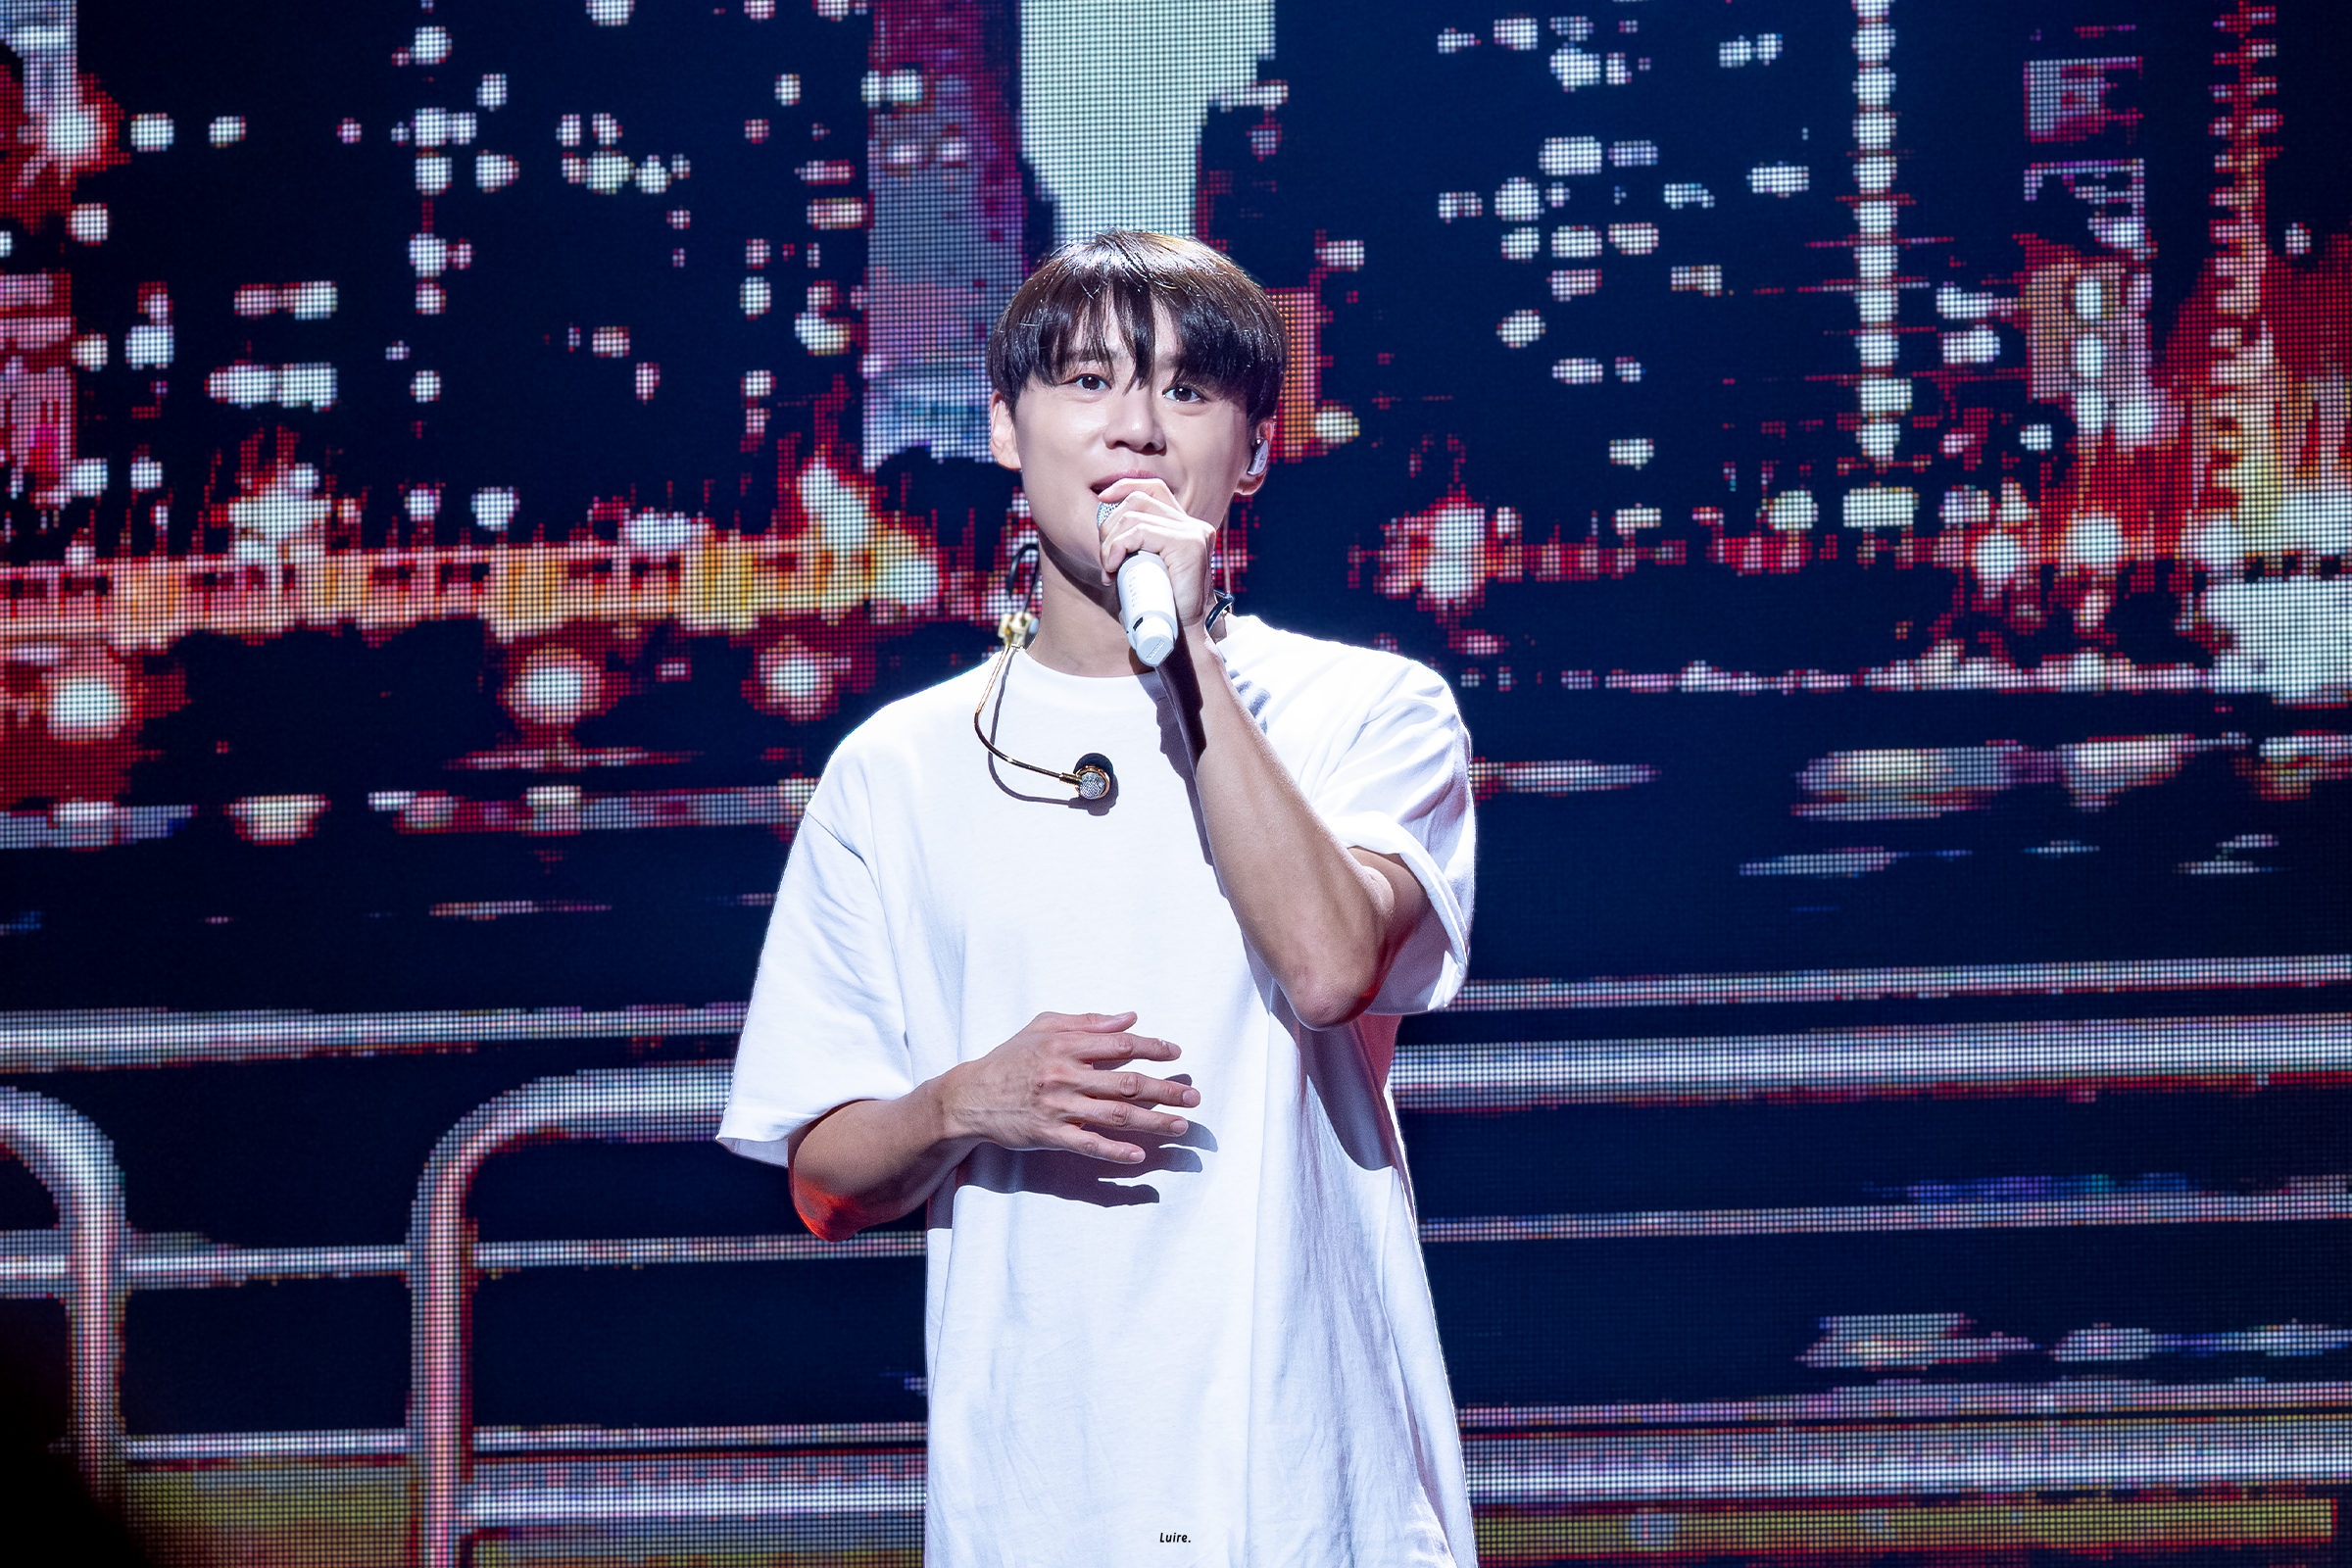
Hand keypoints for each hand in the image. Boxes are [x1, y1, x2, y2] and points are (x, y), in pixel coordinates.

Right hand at [938, 1010, 1200, 1163]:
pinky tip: (1139, 1155)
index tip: (1176, 1053)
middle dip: (1166, 1090)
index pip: (1120, 1045)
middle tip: (1194, 1097)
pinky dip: (1115, 1151)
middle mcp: (1065, 1075)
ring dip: (1153, 1122)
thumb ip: (1087, 1022)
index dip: (1152, 1048)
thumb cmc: (1009, 1058)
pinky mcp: (1050, 1135)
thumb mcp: (1042, 1027)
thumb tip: (1129, 1018)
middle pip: (1126, 1083)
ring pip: (1116, 1115)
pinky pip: (1088, 1145)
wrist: (969, 1097)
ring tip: (1181, 1126)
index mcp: (1064, 1045)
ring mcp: (1058, 1107)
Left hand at [1093, 478, 1217, 627]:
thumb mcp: (1146, 569)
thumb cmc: (1160, 606)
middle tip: (1105, 560)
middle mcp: (1193, 525)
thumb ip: (1137, 548)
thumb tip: (1105, 531)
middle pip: (1139, 499)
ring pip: (1134, 516)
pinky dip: (1118, 547)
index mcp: (1185, 527)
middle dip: (1109, 525)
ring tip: (1109, 569)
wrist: (1182, 636)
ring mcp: (1194, 533)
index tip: (1101, 500)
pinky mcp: (1189, 544)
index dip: (1125, 486)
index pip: (1154, 488)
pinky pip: (1141, 531)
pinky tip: (1114, 567)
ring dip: (1110, 542)